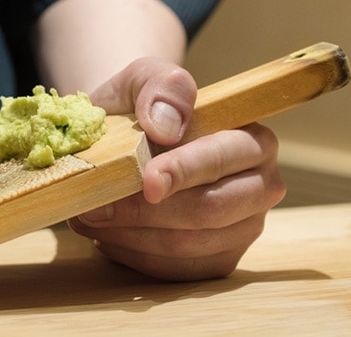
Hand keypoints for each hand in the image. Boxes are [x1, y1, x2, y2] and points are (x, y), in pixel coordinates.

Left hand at [68, 57, 285, 280]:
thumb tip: (167, 125)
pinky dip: (132, 254)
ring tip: (91, 216)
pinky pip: (175, 271)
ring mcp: (242, 228)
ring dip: (131, 235)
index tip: (147, 181)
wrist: (127, 138)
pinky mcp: (218, 260)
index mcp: (252, 138)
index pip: (227, 157)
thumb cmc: (142, 107)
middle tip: (95, 206)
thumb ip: (160, 87)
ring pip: (188, 245)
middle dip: (147, 212)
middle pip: (210, 210)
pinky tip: (107, 233)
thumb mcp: (144, 79)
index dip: (187, 170)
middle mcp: (260, 185)